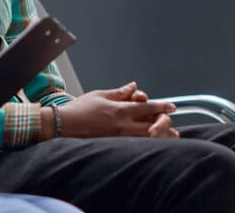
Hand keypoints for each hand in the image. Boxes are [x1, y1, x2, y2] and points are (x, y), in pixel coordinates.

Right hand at [58, 81, 176, 138]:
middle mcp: (124, 126)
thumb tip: (134, 87)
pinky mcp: (115, 147)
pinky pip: (137, 146)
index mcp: (121, 110)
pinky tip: (152, 142)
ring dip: (160, 135)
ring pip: (148, 139)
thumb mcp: (100, 95)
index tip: (172, 107)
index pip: (149, 107)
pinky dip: (148, 143)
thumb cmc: (79, 109)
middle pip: (154, 126)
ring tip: (170, 135)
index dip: (163, 106)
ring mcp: (120, 139)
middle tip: (169, 121)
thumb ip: (120, 92)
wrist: (63, 126)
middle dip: (166, 123)